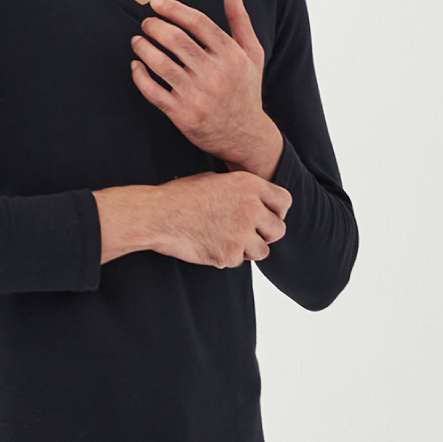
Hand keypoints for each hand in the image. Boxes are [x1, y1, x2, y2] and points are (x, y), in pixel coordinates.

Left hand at [130, 0, 281, 175]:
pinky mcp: (182, 114)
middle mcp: (215, 74)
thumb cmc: (246, 89)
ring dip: (143, 48)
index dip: (174, 9)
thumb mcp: (252, 53)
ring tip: (137, 40)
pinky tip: (136, 65)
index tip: (156, 3)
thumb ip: (240, 19)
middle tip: (146, 23)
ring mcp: (198, 95)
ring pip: (161, 64)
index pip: (198, 23)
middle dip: (154, 26)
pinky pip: (153, 91)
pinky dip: (140, 76)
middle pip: (176, 40)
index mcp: (231, 55)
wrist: (246, 136)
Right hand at [152, 170, 290, 267]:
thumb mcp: (215, 180)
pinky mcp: (230, 254)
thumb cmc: (180, 196)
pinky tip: (210, 245)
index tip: (268, 217)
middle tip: (248, 234)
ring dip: (248, 249)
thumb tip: (255, 202)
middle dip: (265, 234)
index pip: (284, 201)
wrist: (159, 215)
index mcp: (249, 185)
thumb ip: (241, 191)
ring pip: (262, 250)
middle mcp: (251, 208)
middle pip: (278, 229)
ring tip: (227, 240)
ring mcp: (242, 233)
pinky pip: (239, 261)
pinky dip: (228, 257)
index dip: (277, 211)